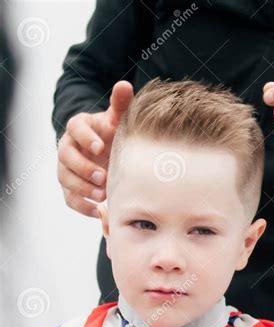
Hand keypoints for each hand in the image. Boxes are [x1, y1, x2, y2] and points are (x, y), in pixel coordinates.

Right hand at [57, 80, 133, 216]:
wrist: (107, 152)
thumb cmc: (112, 133)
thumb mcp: (118, 119)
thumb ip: (120, 104)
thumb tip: (124, 85)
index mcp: (78, 128)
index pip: (75, 128)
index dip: (86, 137)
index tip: (101, 147)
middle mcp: (67, 147)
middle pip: (65, 157)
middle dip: (83, 168)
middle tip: (103, 177)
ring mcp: (66, 168)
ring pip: (65, 179)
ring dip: (82, 188)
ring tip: (102, 195)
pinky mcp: (69, 187)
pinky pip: (69, 199)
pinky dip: (82, 206)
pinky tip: (97, 210)